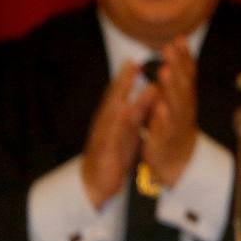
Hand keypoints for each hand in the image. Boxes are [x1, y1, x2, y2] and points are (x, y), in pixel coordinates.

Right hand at [80, 61, 157, 207]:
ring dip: (126, 98)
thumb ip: (134, 113)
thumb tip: (145, 94)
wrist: (95, 183)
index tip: (136, 58)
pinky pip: (116, 136)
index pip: (119, 94)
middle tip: (132, 62)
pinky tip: (126, 112)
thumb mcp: (126, 130)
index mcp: (113, 118)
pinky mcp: (107, 151)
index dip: (127, 77)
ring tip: (138, 86)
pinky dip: (122, 123)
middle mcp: (106, 123)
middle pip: (114, 98)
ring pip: (115, 114)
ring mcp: (104, 136)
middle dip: (123, 81)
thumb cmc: (112, 153)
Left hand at [141, 37, 198, 187]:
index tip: (179, 38)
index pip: (186, 74)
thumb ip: (177, 77)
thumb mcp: (177, 100)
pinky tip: (160, 106)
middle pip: (182, 85)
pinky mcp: (167, 141)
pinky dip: (164, 118)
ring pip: (176, 104)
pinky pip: (166, 128)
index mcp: (184, 99)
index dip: (184, 57)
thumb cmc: (174, 126)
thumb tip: (176, 49)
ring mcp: (177, 125)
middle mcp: (184, 109)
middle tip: (171, 49)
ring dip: (171, 87)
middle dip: (177, 66)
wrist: (178, 162)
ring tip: (165, 71)